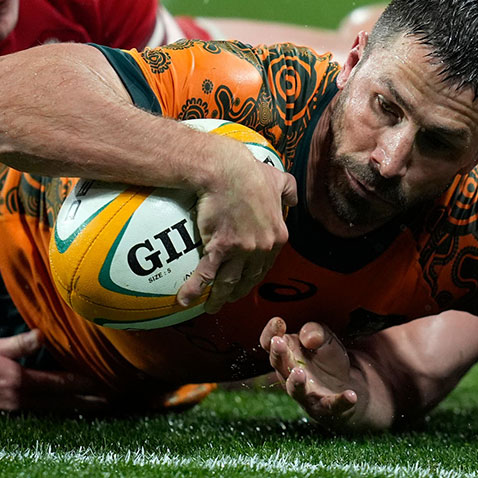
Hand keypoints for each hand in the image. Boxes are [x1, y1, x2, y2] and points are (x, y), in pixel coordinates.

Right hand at [0, 330, 108, 413]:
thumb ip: (20, 343)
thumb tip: (44, 334)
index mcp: (18, 382)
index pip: (59, 384)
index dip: (83, 383)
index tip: (104, 383)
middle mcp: (19, 403)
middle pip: (60, 403)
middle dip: (86, 401)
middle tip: (109, 401)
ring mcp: (11, 414)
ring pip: (50, 412)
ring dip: (73, 409)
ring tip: (93, 407)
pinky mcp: (3, 419)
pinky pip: (36, 417)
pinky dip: (53, 414)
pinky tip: (62, 412)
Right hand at [178, 139, 297, 312]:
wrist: (227, 170)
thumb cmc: (251, 173)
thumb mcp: (278, 179)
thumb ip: (289, 191)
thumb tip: (293, 200)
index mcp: (277, 236)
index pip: (266, 264)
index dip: (254, 276)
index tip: (246, 282)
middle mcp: (262, 248)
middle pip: (248, 278)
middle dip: (238, 292)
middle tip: (229, 298)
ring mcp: (241, 250)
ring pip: (229, 282)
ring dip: (219, 298)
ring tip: (211, 307)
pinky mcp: (220, 247)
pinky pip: (206, 274)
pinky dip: (194, 289)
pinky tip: (184, 300)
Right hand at [259, 317, 359, 428]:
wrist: (346, 385)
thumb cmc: (327, 359)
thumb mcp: (325, 338)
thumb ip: (316, 332)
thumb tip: (308, 338)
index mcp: (287, 354)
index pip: (269, 344)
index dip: (270, 333)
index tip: (278, 322)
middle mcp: (290, 375)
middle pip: (279, 365)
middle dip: (278, 354)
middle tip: (278, 342)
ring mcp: (306, 393)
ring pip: (295, 390)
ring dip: (295, 382)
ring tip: (299, 372)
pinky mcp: (325, 407)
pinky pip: (331, 405)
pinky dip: (341, 402)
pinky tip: (350, 396)